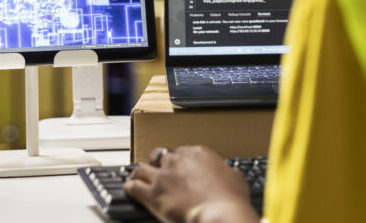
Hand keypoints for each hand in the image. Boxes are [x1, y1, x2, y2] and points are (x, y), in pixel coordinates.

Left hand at [124, 146, 259, 222]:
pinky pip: (133, 186)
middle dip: (157, 162)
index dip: (177, 161)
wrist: (219, 214)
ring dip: (139, 173)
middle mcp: (179, 160)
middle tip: (156, 170)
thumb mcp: (236, 178)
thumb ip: (228, 172)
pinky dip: (129, 187)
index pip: (181, 151)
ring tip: (136, 177)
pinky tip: (129, 190)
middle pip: (160, 155)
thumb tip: (230, 174)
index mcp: (198, 153)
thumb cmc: (229, 199)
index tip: (176, 168)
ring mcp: (164, 176)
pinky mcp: (153, 194)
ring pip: (142, 168)